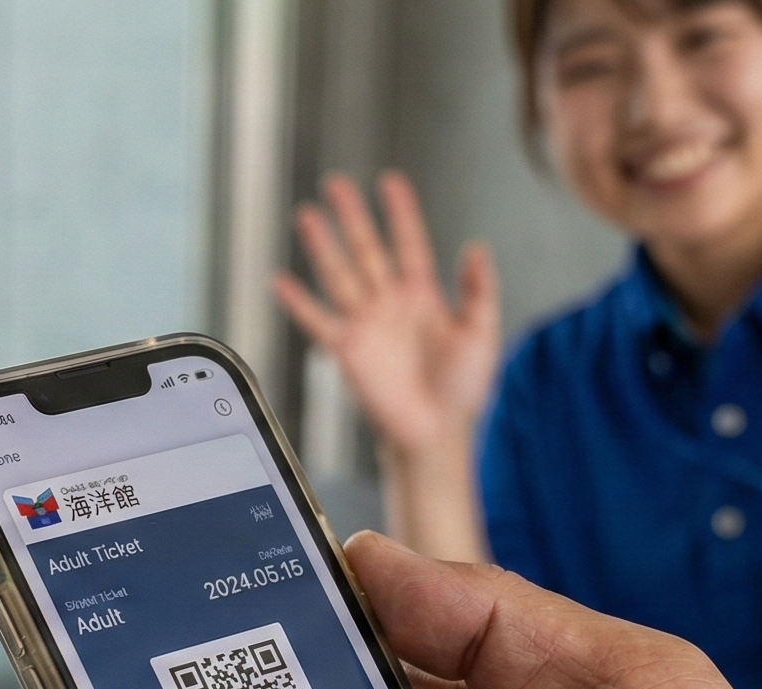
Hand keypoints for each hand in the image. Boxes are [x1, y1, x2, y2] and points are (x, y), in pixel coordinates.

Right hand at [274, 171, 502, 462]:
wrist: (434, 433)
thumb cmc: (462, 389)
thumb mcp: (481, 333)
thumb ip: (478, 291)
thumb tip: (476, 248)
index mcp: (423, 294)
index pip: (409, 242)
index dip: (400, 212)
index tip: (389, 182)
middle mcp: (390, 303)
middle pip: (367, 248)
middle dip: (351, 216)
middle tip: (336, 183)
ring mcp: (366, 324)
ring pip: (339, 274)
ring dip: (323, 246)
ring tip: (307, 215)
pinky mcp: (346, 350)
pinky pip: (317, 320)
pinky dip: (297, 302)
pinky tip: (280, 280)